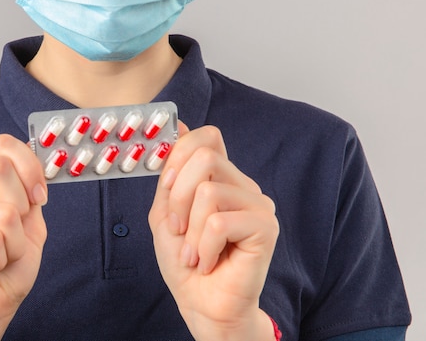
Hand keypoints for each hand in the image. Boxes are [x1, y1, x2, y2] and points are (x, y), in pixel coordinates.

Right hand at [0, 134, 47, 340]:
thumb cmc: (9, 268)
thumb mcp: (32, 224)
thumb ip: (31, 193)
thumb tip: (34, 165)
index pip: (2, 145)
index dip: (29, 167)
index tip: (37, 198)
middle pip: (1, 169)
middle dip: (23, 208)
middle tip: (12, 235)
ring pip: (4, 213)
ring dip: (14, 244)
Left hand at [148, 123, 278, 340]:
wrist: (201, 304)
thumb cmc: (185, 262)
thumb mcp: (165, 212)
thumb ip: (171, 174)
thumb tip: (179, 126)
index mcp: (221, 178)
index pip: (207, 136)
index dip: (179, 154)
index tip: (167, 186)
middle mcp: (243, 185)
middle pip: (204, 157)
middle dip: (177, 197)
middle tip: (178, 230)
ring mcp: (258, 204)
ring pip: (208, 191)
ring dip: (190, 231)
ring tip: (194, 253)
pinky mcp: (266, 227)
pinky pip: (219, 222)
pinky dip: (203, 247)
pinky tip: (208, 262)